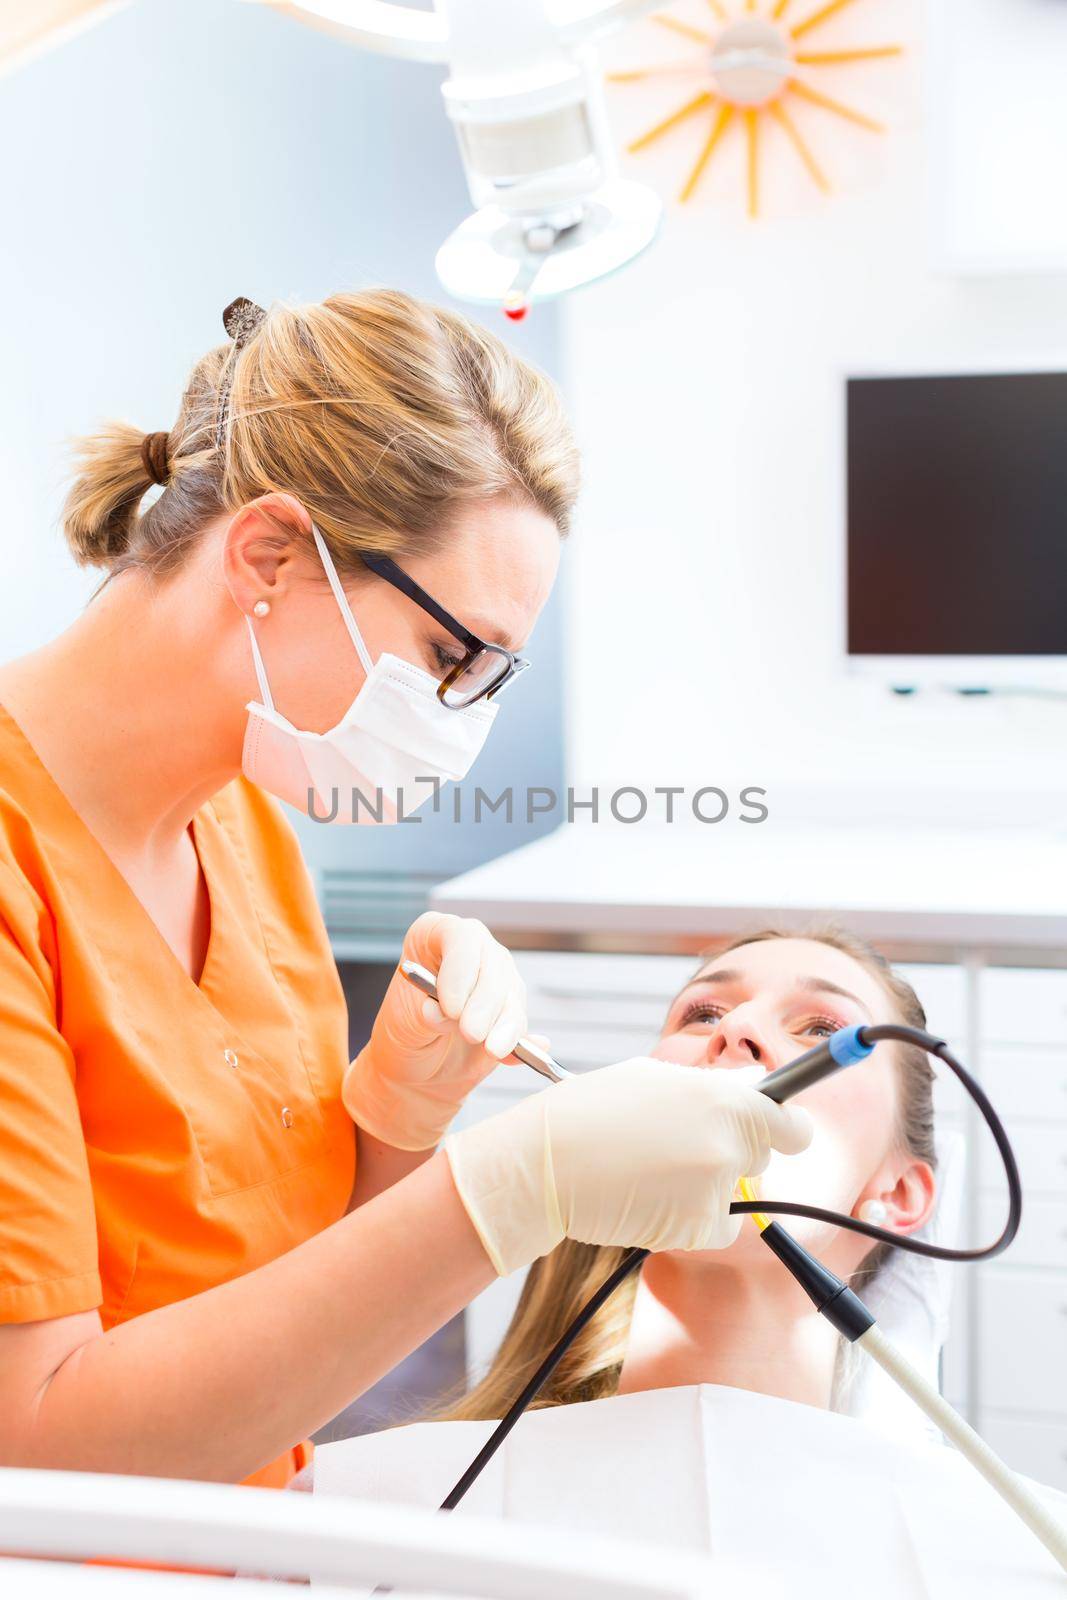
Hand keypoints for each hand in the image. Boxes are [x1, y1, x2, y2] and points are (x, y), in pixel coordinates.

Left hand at [342, 912, 528, 1150]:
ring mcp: (494, 979)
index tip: (451, 1007)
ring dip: (505, 1024)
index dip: (461, 968)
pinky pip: (520, 1022)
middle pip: (494, 963)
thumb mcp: (403, 1024)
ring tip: (491, 1049)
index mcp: (433, 936)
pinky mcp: (510, 1011)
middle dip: (485, 1002)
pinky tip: (512, 1055)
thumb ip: (425, 1016)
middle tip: (471, 1033)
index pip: (460, 936)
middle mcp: (470, 951)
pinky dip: (519, 1041)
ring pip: (512, 993)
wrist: (416, 1067)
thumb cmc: (403, 1035)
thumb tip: (447, 1014)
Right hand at [445, 1056, 813, 1275]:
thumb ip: (713, 1088)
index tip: (781, 1133)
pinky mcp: (696, 1227)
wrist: (547, 1164)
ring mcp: (715, 1188)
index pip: (792, 1125)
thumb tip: (755, 1087)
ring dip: (707, 1188)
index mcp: (722, 1099)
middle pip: (760, 1157)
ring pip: (734, 1194)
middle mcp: (728, 1143)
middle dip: (733, 1153)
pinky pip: (714, 1228)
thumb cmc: (591, 1111)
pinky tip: (650, 1198)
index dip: (786, 1130)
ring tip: (652, 1169)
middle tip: (680, 1146)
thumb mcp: (654, 1078)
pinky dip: (691, 1220)